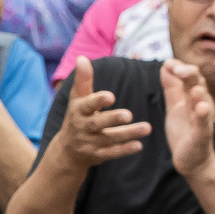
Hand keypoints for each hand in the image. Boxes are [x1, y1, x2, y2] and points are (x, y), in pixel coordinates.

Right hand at [52, 56, 151, 170]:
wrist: (67, 150)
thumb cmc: (77, 117)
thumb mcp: (78, 100)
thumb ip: (83, 80)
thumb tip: (82, 57)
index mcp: (78, 111)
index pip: (87, 105)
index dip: (97, 101)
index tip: (111, 96)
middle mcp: (82, 127)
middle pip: (97, 123)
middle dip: (112, 119)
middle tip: (129, 115)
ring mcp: (89, 143)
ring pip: (109, 138)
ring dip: (128, 134)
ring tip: (147, 128)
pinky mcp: (97, 155)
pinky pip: (111, 153)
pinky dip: (124, 150)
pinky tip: (138, 145)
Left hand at [162, 60, 214, 179]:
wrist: (192, 160)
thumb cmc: (184, 130)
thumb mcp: (175, 106)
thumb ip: (172, 88)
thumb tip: (166, 66)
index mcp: (193, 97)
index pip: (189, 76)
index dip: (179, 68)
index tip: (167, 63)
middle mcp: (201, 104)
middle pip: (198, 84)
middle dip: (189, 74)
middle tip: (177, 68)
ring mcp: (203, 120)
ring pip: (203, 103)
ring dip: (199, 94)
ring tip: (195, 88)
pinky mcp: (202, 135)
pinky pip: (203, 124)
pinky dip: (202, 115)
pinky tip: (200, 108)